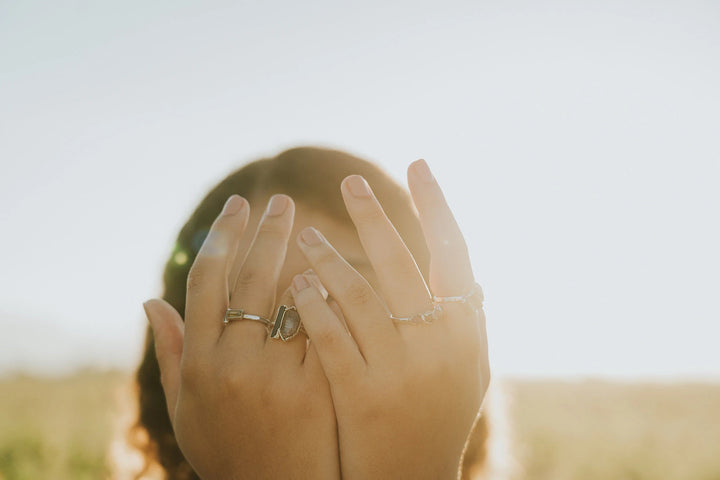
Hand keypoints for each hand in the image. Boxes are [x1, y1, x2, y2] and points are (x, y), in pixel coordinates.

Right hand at [143, 194, 339, 479]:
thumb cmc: (226, 451)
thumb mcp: (186, 407)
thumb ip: (172, 351)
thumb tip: (150, 298)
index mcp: (200, 361)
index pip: (208, 279)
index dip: (223, 236)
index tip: (238, 205)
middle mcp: (235, 362)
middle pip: (254, 277)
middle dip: (268, 231)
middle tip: (282, 201)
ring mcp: (278, 375)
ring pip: (295, 296)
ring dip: (303, 257)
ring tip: (310, 230)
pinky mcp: (318, 387)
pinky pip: (327, 326)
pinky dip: (330, 297)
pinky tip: (340, 274)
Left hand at [290, 159, 488, 479]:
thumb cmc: (440, 419)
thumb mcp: (470, 371)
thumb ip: (471, 323)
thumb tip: (475, 277)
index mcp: (468, 331)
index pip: (455, 250)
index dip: (437, 204)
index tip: (419, 164)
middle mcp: (440, 344)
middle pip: (402, 262)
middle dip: (374, 215)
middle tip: (350, 182)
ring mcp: (401, 369)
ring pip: (358, 294)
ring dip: (328, 257)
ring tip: (304, 234)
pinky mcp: (361, 394)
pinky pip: (330, 336)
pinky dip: (312, 305)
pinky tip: (296, 283)